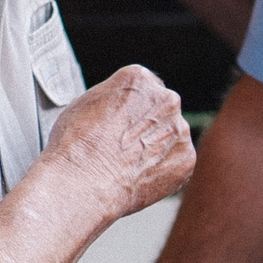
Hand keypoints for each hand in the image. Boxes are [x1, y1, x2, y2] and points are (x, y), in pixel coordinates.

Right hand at [43, 65, 194, 223]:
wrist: (85, 183)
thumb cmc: (76, 145)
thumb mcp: (83, 105)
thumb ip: (111, 100)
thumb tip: (115, 108)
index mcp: (138, 79)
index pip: (143, 88)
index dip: (130, 108)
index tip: (121, 123)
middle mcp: (165, 99)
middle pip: (162, 109)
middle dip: (148, 125)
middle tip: (125, 146)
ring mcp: (179, 130)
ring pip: (171, 137)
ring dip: (156, 148)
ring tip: (128, 165)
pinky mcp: (186, 159)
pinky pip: (177, 163)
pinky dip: (163, 170)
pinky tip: (138, 177)